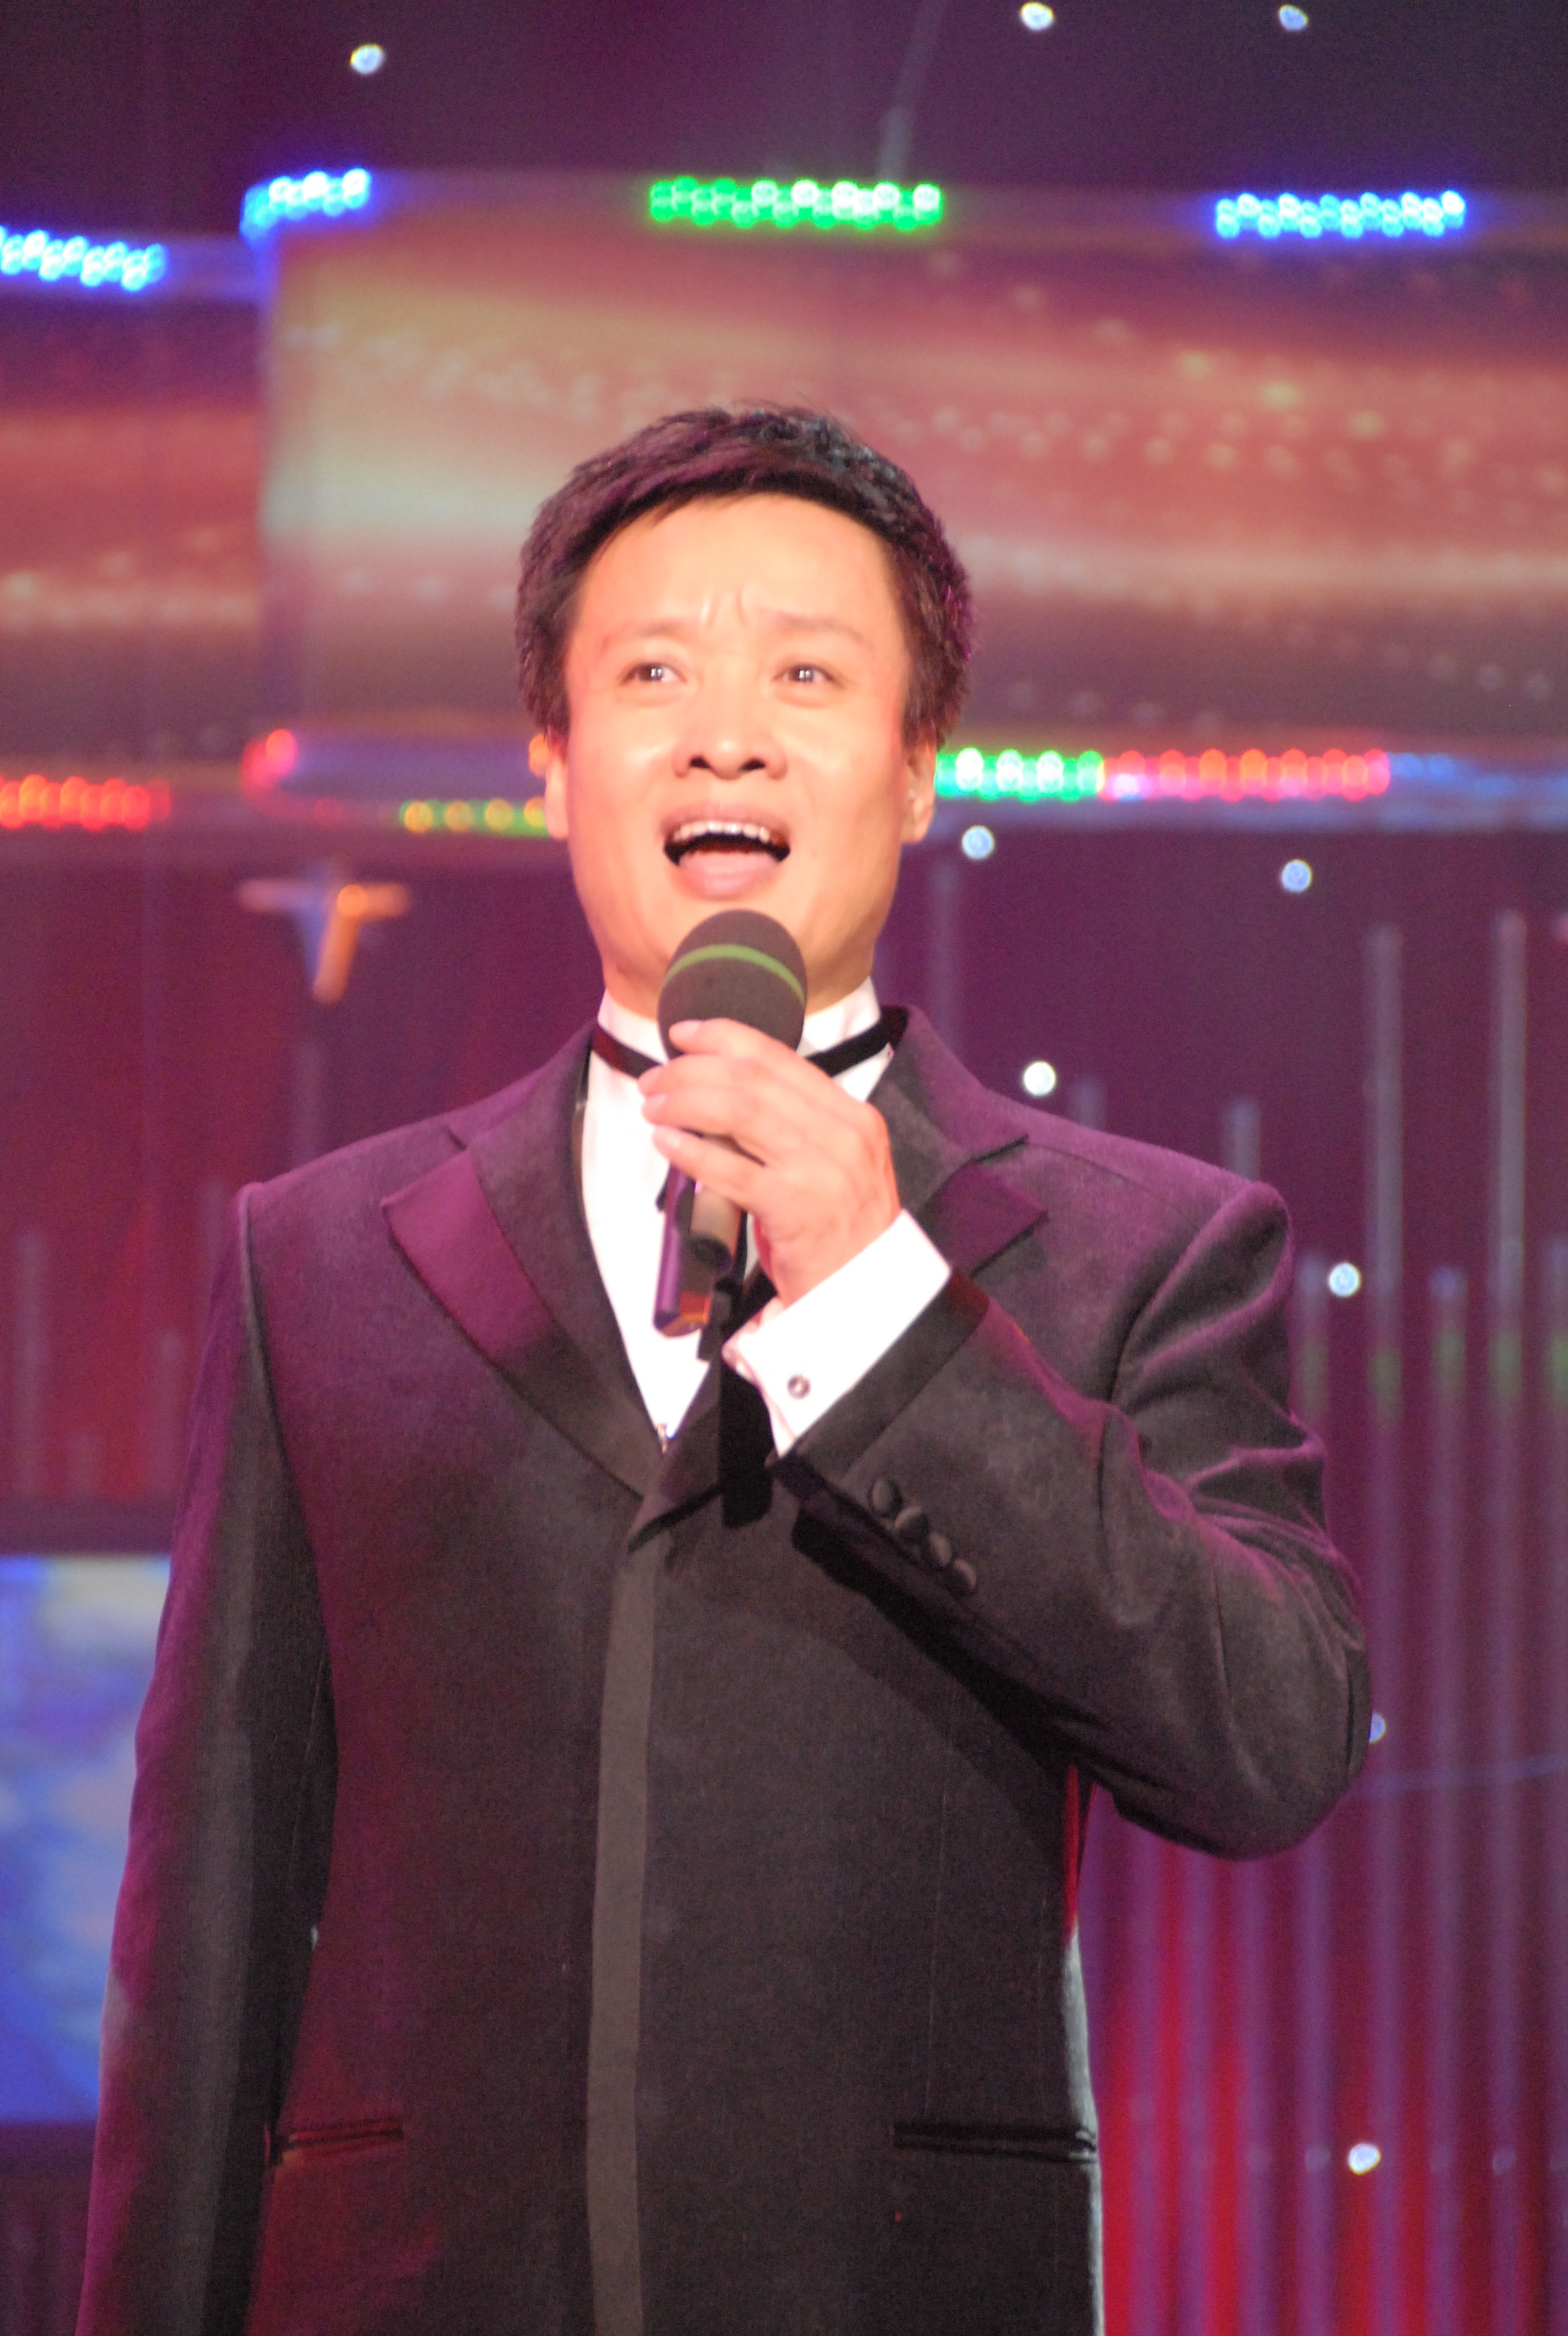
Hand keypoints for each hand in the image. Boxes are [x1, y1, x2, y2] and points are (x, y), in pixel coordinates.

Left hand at [639, 1018, 901, 1304]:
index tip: (683, 1034)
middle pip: (752, 1077)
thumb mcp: (832, 1164)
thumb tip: (718, 1095)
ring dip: (684, 1101)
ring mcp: (821, 1169)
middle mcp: (843, 1133)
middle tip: (655, 1079)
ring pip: (739, 1111)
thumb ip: (792, 1128)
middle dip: (691, 1069)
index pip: (780, 1058)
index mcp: (853, 1115)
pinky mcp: (795, 1207)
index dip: (724, 1037)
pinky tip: (666, 1143)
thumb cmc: (839, 1231)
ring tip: (653, 1107)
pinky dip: (692, 1149)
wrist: (867, 1294)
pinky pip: (731, 1168)